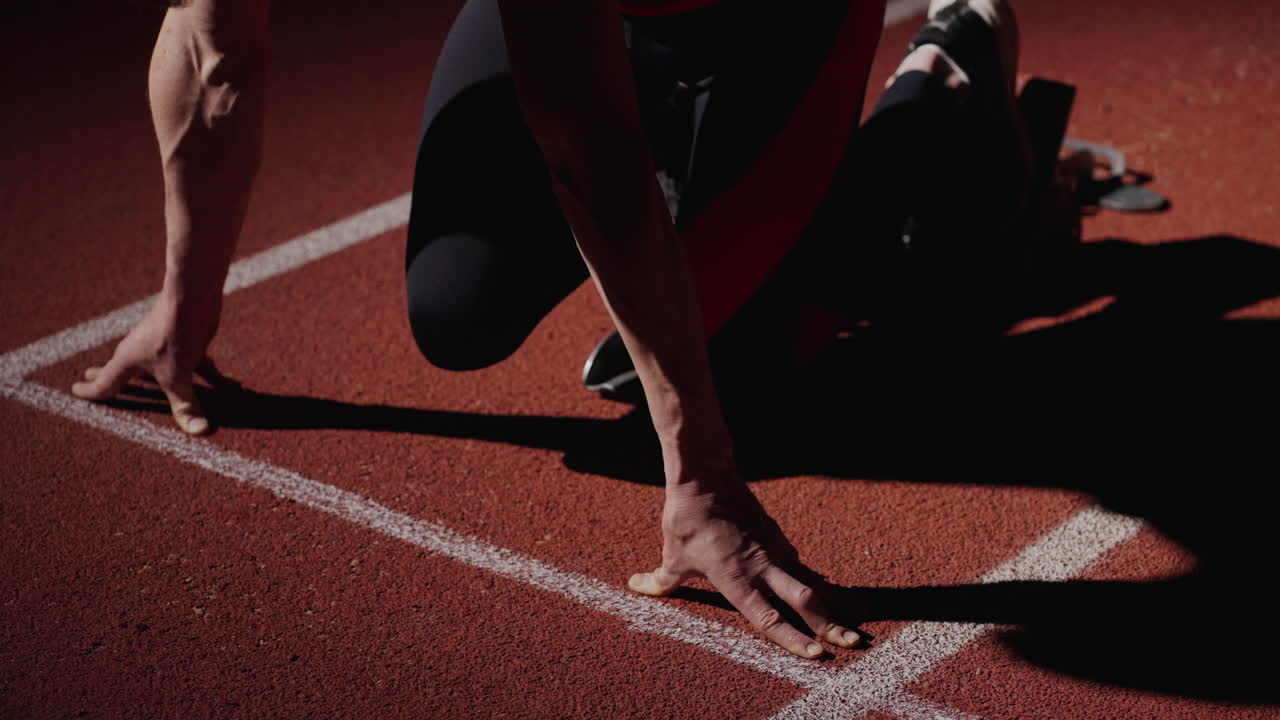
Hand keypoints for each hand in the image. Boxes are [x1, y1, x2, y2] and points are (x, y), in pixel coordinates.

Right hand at [72, 296, 234, 434]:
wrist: (193, 297)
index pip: (104, 383)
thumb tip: (198, 431)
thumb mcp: (177, 376)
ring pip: (162, 371)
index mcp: (127, 362)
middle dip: (107, 377)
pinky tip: (233, 386)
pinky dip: (213, 378)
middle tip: (88, 377)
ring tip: (155, 389)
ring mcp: (164, 347)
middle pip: (123, 371)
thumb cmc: (174, 334)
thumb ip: (185, 405)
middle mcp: (142, 353)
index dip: (90, 392)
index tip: (75, 392)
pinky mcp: (188, 343)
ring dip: (164, 384)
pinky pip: (198, 367)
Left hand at [629, 476, 861, 657]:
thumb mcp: (671, 555)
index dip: (791, 638)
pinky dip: (815, 581)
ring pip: (811, 581)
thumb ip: (660, 580)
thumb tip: (636, 586)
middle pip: (805, 600)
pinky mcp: (777, 537)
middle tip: (854, 643)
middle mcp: (761, 566)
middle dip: (830, 624)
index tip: (815, 654)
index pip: (767, 616)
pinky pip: (799, 565)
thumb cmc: (687, 518)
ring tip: (856, 621)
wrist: (705, 476)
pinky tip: (828, 593)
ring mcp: (774, 550)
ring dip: (834, 602)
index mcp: (735, 577)